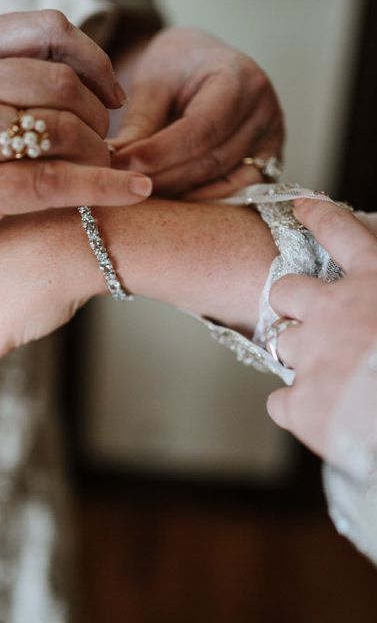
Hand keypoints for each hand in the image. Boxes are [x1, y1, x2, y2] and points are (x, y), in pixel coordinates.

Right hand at [0, 10, 151, 273]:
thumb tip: (52, 90)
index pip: (45, 31)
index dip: (94, 59)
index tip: (111, 92)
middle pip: (61, 80)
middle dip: (100, 115)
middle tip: (108, 142)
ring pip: (61, 128)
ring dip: (101, 152)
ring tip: (108, 170)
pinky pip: (50, 181)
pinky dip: (101, 187)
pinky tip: (132, 193)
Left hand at [109, 28, 283, 198]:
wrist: (202, 64)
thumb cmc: (176, 67)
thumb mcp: (152, 82)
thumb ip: (138, 123)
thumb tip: (115, 166)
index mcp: (239, 79)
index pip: (200, 130)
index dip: (158, 154)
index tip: (120, 166)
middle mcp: (263, 111)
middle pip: (211, 162)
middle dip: (162, 180)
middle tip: (123, 186)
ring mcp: (270, 141)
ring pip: (223, 184)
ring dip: (178, 197)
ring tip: (140, 195)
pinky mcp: (266, 164)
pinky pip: (235, 195)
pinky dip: (200, 203)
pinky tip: (169, 203)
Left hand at [267, 200, 376, 479]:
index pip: (341, 232)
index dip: (318, 217)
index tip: (301, 206)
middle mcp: (335, 310)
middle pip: (285, 290)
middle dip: (291, 302)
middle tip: (310, 319)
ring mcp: (312, 354)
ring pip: (280, 343)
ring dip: (300, 355)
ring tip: (334, 374)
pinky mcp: (302, 401)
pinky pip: (281, 401)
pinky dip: (298, 408)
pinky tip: (326, 416)